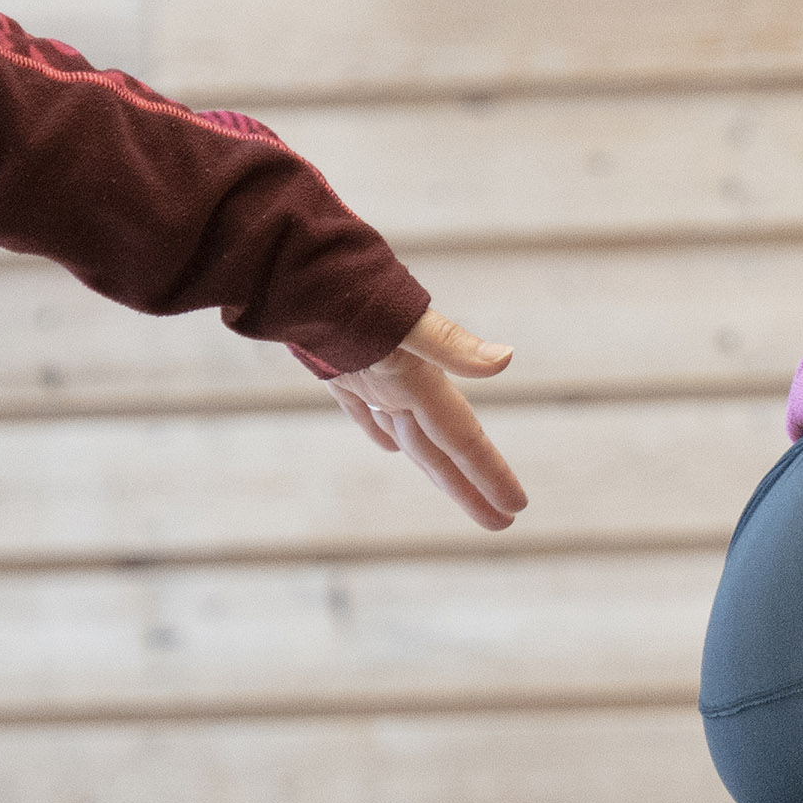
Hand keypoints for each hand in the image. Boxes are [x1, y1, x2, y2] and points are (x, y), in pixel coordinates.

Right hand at [313, 308, 529, 529]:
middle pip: (436, 453)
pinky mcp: (340, 370)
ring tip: (456, 489)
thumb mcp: (406, 316)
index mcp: (411, 386)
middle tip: (498, 523)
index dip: (490, 473)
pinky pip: (368, 413)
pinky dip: (384, 431)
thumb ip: (452, 344)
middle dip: (468, 487)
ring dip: (435, 465)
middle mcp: (388, 393)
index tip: (515, 509)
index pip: (461, 440)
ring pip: (407, 435)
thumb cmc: (346, 293)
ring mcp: (362, 385)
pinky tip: (393, 446)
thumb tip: (505, 359)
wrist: (286, 279)